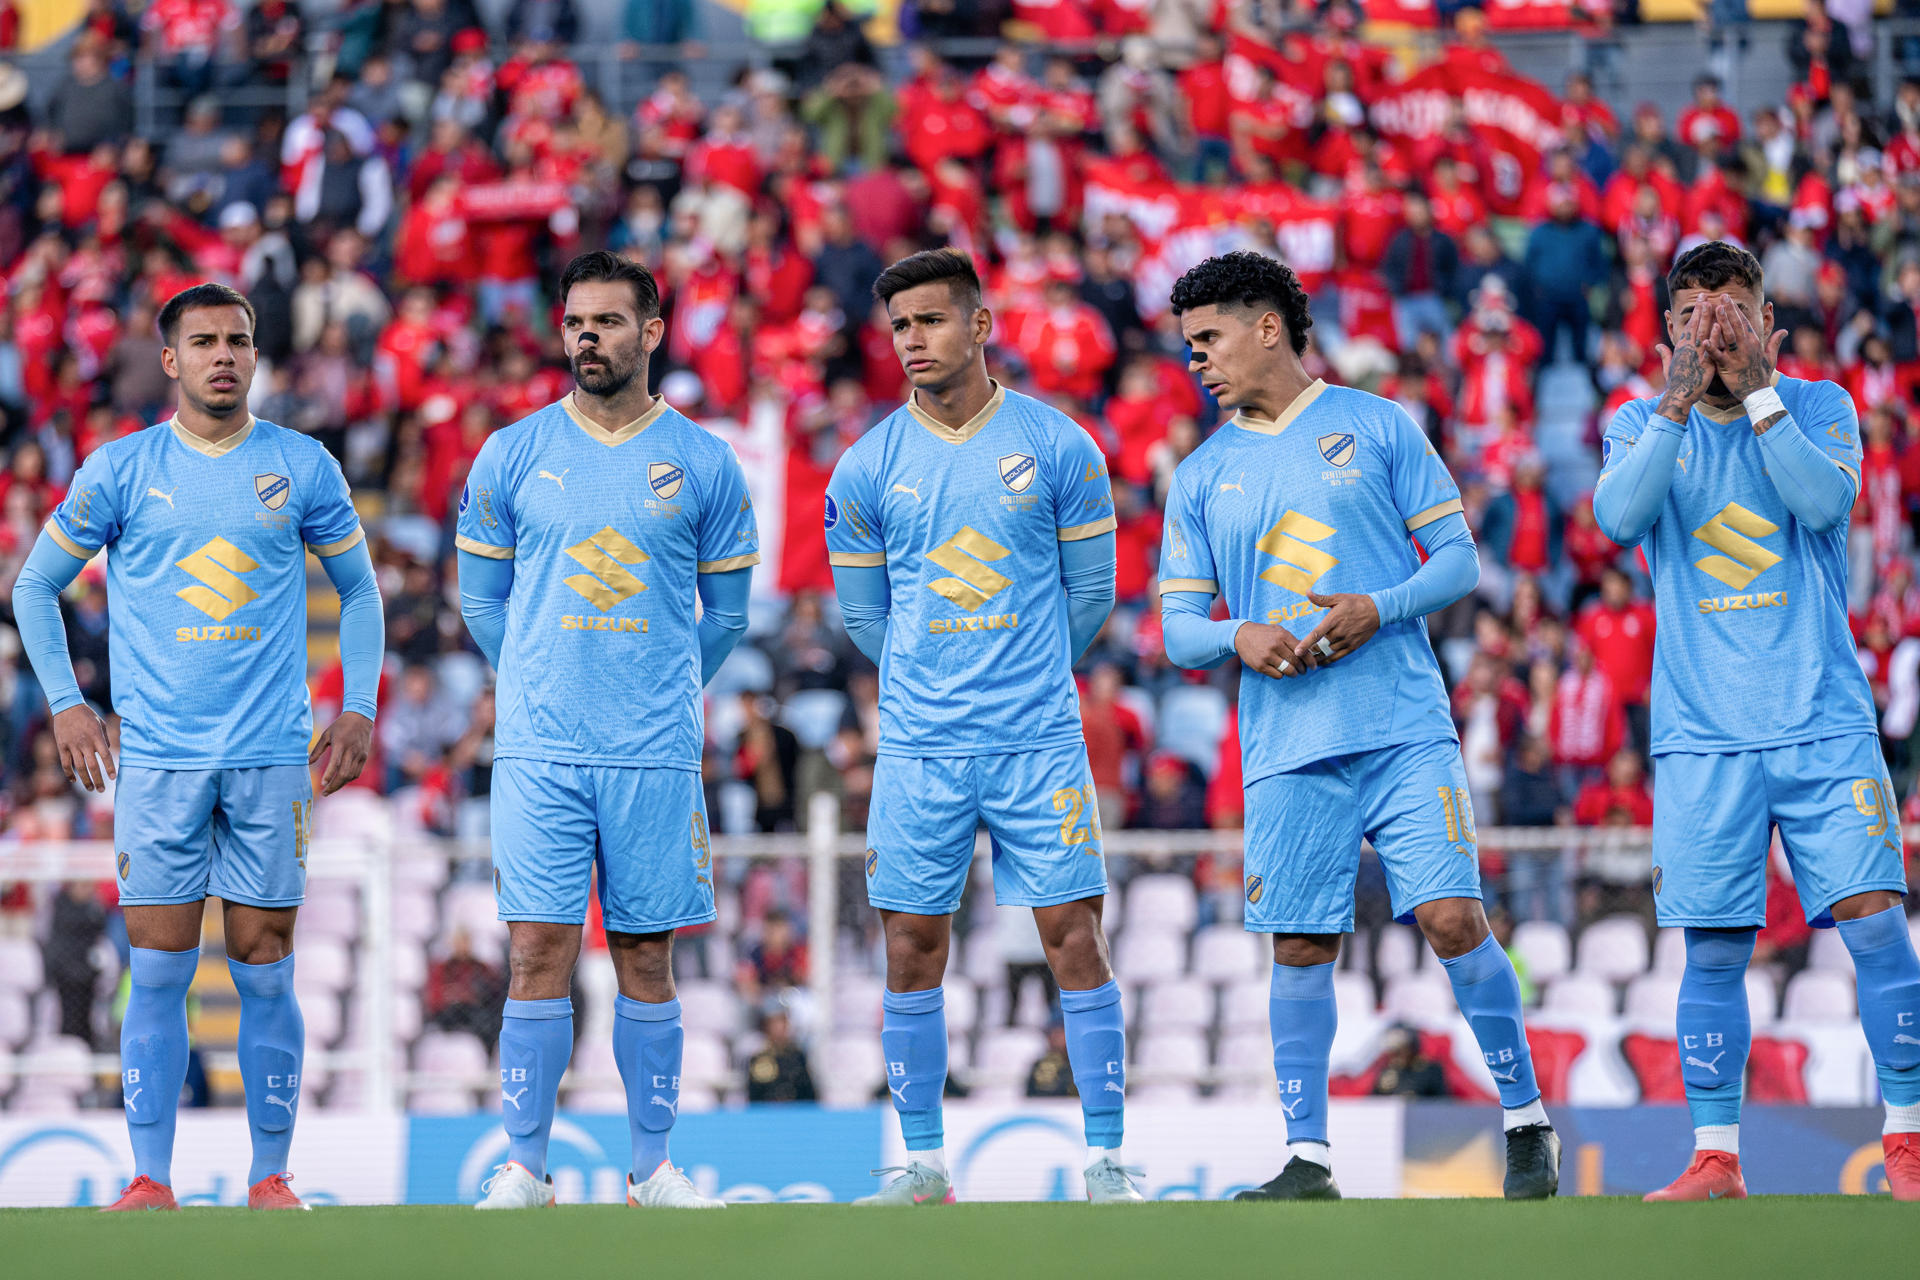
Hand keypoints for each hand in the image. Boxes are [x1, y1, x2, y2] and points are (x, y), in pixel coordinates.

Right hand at [51, 704, 115, 792]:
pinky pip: (66, 763)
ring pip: (79, 768)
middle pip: (93, 766)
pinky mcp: (62, 747)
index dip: (110, 768)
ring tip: (91, 789)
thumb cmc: (87, 715)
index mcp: (96, 738)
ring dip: (85, 780)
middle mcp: (85, 743)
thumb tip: (107, 750)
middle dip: (98, 780)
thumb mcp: (101, 724)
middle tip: (102, 790)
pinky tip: (74, 780)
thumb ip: (105, 738)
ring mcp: (72, 746)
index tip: (113, 778)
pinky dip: (69, 773)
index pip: (105, 756)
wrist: (67, 707)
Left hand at [309, 711, 373, 795]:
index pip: (335, 763)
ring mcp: (360, 755)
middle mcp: (351, 751)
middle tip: (324, 793)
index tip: (322, 784)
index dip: (329, 775)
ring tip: (330, 789)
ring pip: (351, 775)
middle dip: (334, 786)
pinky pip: (356, 772)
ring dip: (340, 784)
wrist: (361, 718)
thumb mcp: (326, 735)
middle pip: (344, 774)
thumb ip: (317, 750)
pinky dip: (348, 779)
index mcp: (341, 744)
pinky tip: (341, 781)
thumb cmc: (340, 726)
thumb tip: (308, 763)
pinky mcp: (364, 757)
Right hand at [1234, 621, 1312, 678]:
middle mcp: (1275, 646)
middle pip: (1296, 662)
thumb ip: (1291, 639)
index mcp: (1282, 635)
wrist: (1241, 635)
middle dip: (1302, 668)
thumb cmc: (1263, 633)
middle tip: (1304, 670)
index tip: (1313, 666)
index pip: (1302, 651)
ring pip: (1288, 670)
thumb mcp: (1278, 630)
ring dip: (1293, 674)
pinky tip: (1280, 671)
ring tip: (1294, 673)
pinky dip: (1281, 675)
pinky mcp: (1260, 666)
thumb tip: (1306, 650)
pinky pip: (1277, 675)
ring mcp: (1267, 656)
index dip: (1310, 660)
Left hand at [1295, 591, 1380, 663]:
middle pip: (1321, 644)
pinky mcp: (1353, 646)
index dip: (1306, 644)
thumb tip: (1307, 592)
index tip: (1297, 651)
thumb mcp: (1338, 598)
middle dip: (1311, 649)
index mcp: (1334, 620)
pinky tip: (1321, 662)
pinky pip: (1338, 656)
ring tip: (1308, 658)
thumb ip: (1321, 599)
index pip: (1317, 634)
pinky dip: (1328, 660)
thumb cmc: (1355, 603)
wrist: (1377, 611)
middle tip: (1300, 653)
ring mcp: (1347, 640)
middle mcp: (1340, 632)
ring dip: (1318, 655)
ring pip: (1329, 651)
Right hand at [1653, 298, 1715, 422]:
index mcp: (1680, 348)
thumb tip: (1658, 345)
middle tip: (1705, 295)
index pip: (1689, 326)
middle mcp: (1688, 349)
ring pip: (1702, 333)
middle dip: (1700, 309)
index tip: (1700, 301)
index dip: (1695, 313)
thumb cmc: (1674, 383)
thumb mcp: (1668, 367)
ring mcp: (1696, 355)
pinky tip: (1718, 326)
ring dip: (1707, 318)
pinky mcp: (1705, 364)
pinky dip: (1714, 336)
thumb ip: (1665, 354)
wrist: (1678, 397)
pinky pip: (1710, 348)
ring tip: (1712, 303)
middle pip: (1695, 325)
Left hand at [1707, 294, 1786, 402]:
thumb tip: (1784, 330)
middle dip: (1729, 310)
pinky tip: (1704, 340)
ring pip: (1728, 335)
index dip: (1736, 311)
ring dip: (1722, 321)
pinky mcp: (1727, 367)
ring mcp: (1736, 356)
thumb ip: (1775, 341)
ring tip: (1715, 309)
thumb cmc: (1762, 374)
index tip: (1729, 299)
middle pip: (1737, 324)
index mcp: (1754, 342)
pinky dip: (1711, 348)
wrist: (1757, 393)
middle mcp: (1746, 346)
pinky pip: (1717, 356)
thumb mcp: (1771, 356)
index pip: (1744, 322)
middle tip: (1721, 296)